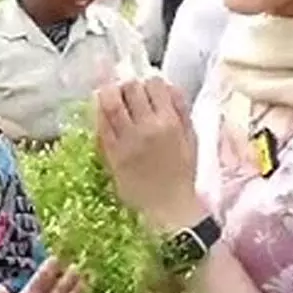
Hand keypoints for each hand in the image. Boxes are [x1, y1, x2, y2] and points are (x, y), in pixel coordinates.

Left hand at [95, 77, 202, 230]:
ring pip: (110, 102)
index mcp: (170, 122)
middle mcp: (147, 127)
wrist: (169, 208)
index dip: (150, 83)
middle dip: (129, 86)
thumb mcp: (191, 138)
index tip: (148, 90)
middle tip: (128, 93)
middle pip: (130, 88)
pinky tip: (104, 114)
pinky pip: (101, 125)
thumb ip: (181, 110)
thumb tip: (167, 86)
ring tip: (112, 96)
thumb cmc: (183, 174)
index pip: (154, 84)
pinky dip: (100, 114)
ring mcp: (126, 140)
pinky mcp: (111, 153)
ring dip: (110, 94)